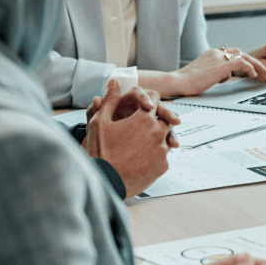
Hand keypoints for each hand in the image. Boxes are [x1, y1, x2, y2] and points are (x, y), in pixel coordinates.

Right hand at [82, 80, 175, 196]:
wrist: (104, 182)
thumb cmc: (100, 151)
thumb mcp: (99, 122)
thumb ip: (110, 100)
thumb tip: (114, 81)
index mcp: (144, 118)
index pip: (155, 98)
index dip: (148, 100)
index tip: (143, 106)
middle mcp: (158, 131)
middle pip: (164, 118)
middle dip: (156, 120)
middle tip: (141, 128)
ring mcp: (163, 150)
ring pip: (166, 137)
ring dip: (157, 138)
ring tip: (139, 146)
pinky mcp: (164, 166)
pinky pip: (164, 155)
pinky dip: (156, 155)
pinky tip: (141, 159)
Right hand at [172, 47, 265, 95]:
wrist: (178, 82)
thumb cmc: (187, 82)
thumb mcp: (204, 74)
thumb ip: (216, 71)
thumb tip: (225, 75)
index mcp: (212, 53)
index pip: (232, 54)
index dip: (244, 61)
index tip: (252, 69)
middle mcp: (216, 52)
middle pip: (241, 53)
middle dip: (254, 62)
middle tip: (264, 71)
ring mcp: (219, 57)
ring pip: (244, 56)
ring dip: (256, 65)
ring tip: (264, 75)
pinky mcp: (222, 64)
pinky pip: (242, 62)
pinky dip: (250, 67)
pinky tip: (253, 75)